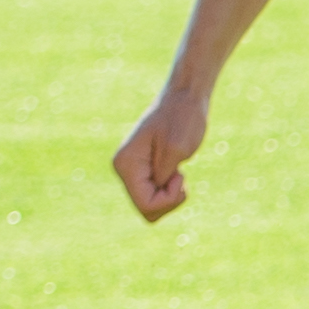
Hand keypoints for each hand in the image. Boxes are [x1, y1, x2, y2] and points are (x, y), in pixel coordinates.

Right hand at [112, 82, 213, 223]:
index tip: (181, 176)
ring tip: (178, 172)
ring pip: (150, 206)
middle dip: (169, 200)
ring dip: (170, 196)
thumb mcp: (176, 149)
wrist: (185, 98)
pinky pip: (154, 197)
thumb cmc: (183, 118)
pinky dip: (170, 192)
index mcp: (126, 163)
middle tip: (180, 175)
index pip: (145, 205)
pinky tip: (176, 171)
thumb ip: (162, 177)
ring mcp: (132, 171)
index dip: (168, 200)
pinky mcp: (143, 172)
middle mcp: (123, 169)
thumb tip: (151, 197)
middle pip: (147, 210)